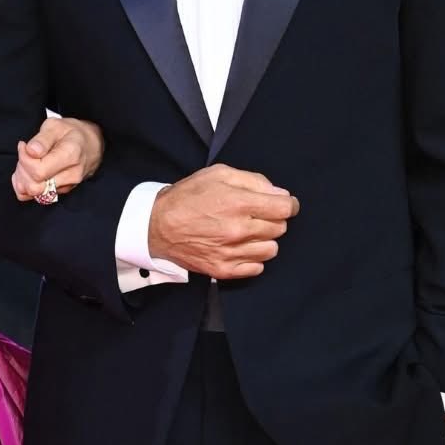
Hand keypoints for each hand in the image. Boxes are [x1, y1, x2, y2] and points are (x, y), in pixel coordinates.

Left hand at [12, 115, 103, 200]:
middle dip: (23, 170)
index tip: (24, 146)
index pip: (39, 171)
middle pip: (35, 185)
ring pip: (34, 192)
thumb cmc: (70, 133)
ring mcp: (68, 186)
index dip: (25, 160)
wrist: (91, 144)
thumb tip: (31, 152)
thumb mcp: (56, 126)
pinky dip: (27, 184)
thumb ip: (42, 139)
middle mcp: (72, 175)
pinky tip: (29, 170)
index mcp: (70, 155)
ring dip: (24, 177)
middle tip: (25, 154)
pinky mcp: (62, 192)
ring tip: (28, 161)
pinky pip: (36, 196)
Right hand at [148, 164, 299, 278]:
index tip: (282, 204)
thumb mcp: (218, 174)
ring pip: (271, 249)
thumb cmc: (186, 197)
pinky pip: (257, 267)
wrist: (157, 226)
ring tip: (247, 232)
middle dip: (272, 219)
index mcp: (239, 203)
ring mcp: (232, 253)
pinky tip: (240, 247)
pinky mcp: (224, 269)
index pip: (285, 208)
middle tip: (256, 214)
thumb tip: (279, 194)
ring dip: (264, 239)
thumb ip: (253, 180)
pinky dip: (253, 258)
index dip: (288, 204)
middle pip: (280, 228)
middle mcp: (238, 230)